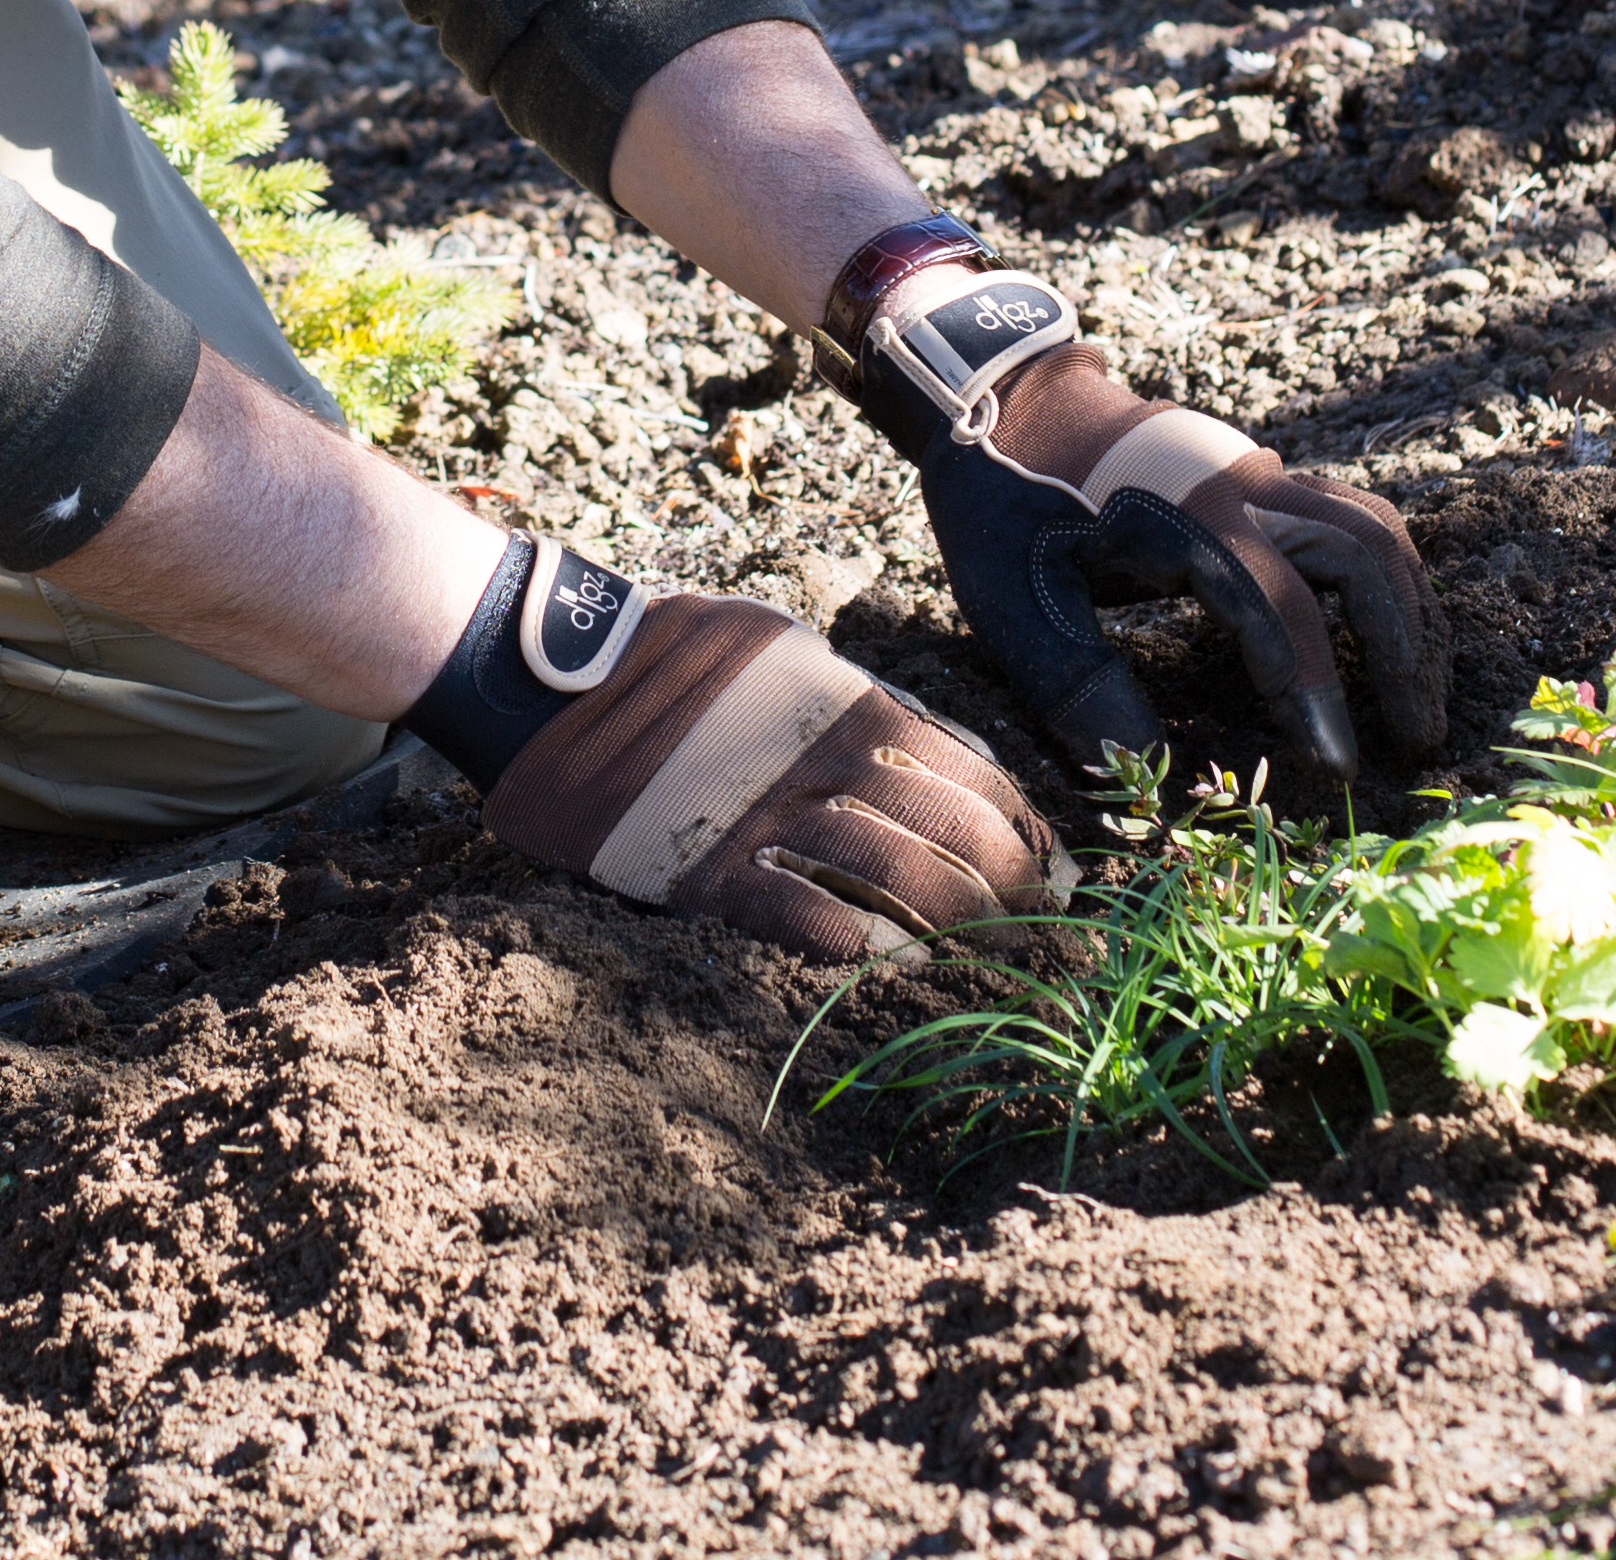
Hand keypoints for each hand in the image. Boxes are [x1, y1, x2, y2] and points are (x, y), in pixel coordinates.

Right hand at [462, 546, 1061, 962]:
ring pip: (895, 883)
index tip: (1060, 871)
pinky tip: (896, 964)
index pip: (970, 775)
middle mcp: (823, 763)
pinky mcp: (710, 875)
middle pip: (952, 838)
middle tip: (1051, 934)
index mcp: (849, 704)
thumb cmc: (674, 655)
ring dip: (956, 928)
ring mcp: (769, 822)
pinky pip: (805, 919)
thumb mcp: (786, 650)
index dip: (1025, 829)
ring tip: (994, 961)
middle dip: (1015, 891)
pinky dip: (860, 945)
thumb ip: (861, 699)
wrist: (556, 684)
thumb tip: (940, 752)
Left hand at [832, 252, 1442, 788]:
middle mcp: (1241, 486)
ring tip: (1415, 694)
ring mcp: (1261, 472)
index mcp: (1183, 518)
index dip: (1314, 690)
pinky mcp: (1267, 474)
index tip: (1338, 767)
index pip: (1279, 608)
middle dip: (1400, 646)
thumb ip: (1072, 681)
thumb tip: (1141, 766)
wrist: (1011, 398)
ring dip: (1408, 609)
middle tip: (1414, 737)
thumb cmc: (1006, 503)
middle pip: (1362, 553)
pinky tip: (1387, 636)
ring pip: (1374, 528)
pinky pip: (1357, 516)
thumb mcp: (1012, 595)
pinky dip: (1387, 578)